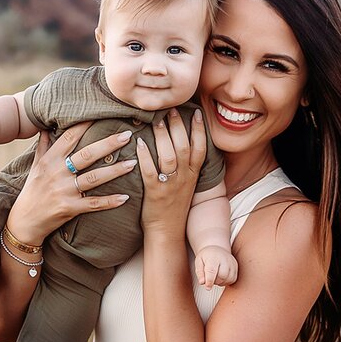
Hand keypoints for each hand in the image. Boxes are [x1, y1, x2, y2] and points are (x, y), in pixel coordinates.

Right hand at [5, 121, 136, 245]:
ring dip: (114, 171)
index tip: (103, 114)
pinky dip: (110, 201)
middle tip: (127, 135)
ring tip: (133, 163)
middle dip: (108, 144)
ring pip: (94, 178)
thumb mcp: (35, 167)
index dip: (86, 124)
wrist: (24, 221)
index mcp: (50, 160)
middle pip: (86, 155)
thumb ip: (43, 147)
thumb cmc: (32, 191)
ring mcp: (64, 191)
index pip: (70, 137)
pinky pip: (94, 203)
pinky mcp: (69, 208)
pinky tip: (125, 197)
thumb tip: (45, 127)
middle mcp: (57, 173)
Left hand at [136, 108, 207, 236]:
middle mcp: (184, 178)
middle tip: (171, 109)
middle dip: (178, 126)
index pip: (200, 148)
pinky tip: (139, 143)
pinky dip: (145, 156)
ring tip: (156, 121)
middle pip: (184, 147)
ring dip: (163, 137)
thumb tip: (180, 143)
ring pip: (170, 157)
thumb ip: (185, 166)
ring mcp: (170, 186)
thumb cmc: (174, 206)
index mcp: (193, 175)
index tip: (197, 112)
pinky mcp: (155, 193)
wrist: (167, 232)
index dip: (199, 130)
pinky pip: (150, 172)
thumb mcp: (186, 185)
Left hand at [195, 245, 237, 288]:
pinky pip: (233, 279)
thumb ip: (200, 273)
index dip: (210, 281)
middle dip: (216, 281)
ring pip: (229, 279)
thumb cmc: (207, 257)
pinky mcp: (236, 267)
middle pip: (223, 275)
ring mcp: (232, 262)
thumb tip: (202, 282)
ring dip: (221, 282)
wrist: (216, 250)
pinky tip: (221, 277)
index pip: (212, 270)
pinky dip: (227, 281)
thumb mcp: (199, 262)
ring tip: (216, 276)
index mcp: (213, 257)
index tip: (207, 287)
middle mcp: (225, 259)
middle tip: (210, 278)